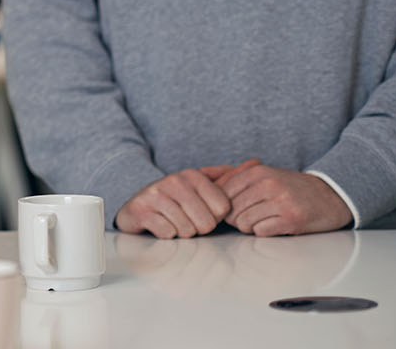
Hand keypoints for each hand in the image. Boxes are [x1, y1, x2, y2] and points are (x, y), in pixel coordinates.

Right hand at [115, 164, 249, 238]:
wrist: (138, 207)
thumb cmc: (177, 201)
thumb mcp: (202, 188)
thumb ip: (230, 178)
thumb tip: (257, 162)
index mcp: (193, 175)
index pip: (223, 209)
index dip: (215, 217)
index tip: (202, 211)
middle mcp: (174, 180)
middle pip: (206, 223)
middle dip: (198, 227)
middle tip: (186, 219)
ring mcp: (155, 194)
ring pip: (187, 230)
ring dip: (181, 231)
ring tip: (172, 221)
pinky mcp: (141, 210)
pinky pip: (167, 233)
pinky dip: (166, 234)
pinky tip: (160, 224)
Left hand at [217, 163, 352, 235]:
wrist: (331, 196)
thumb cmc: (292, 187)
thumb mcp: (263, 174)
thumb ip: (232, 175)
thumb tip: (201, 174)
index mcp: (257, 173)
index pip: (222, 194)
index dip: (225, 206)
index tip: (236, 209)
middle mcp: (268, 185)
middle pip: (231, 211)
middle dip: (237, 218)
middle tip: (254, 216)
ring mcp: (280, 202)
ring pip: (244, 223)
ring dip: (251, 226)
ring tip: (265, 220)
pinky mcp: (291, 219)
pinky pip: (261, 232)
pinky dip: (265, 232)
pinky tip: (276, 225)